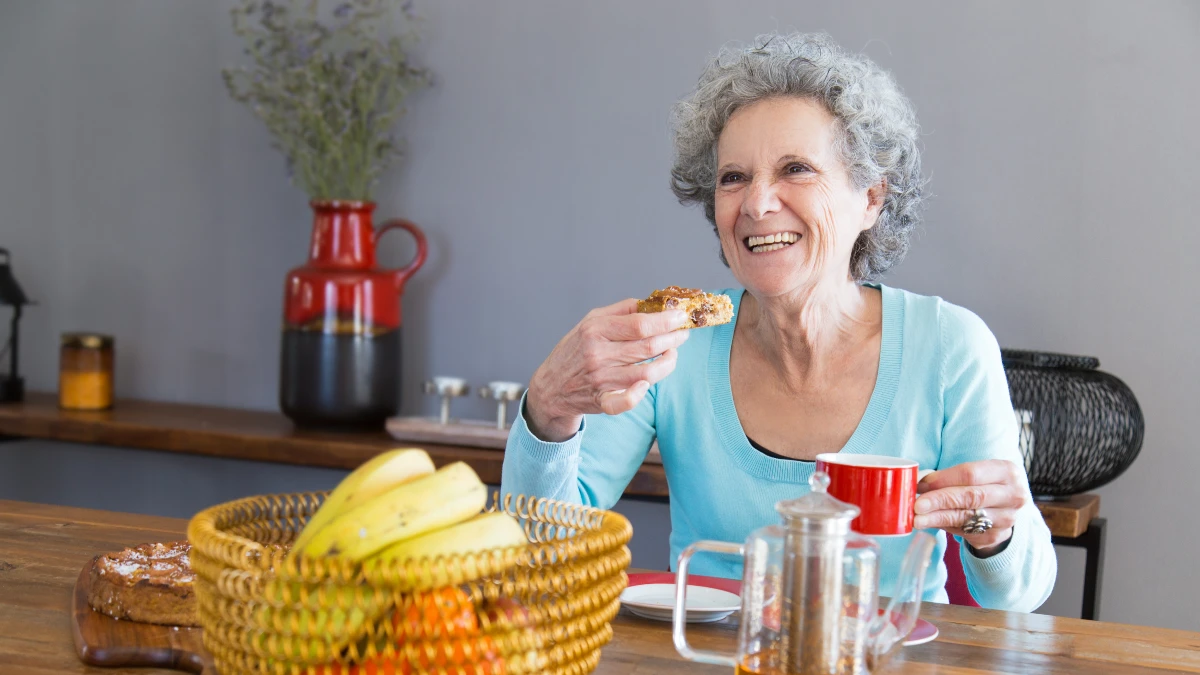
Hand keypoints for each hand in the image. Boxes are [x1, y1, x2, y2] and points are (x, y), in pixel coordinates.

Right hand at [525, 299, 689, 441]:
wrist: (550, 386)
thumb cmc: (575, 349)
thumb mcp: (591, 321)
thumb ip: (622, 310)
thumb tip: (654, 303)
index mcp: (596, 330)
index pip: (640, 324)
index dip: (666, 320)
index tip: (681, 316)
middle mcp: (598, 354)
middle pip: (648, 346)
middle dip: (673, 339)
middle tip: (683, 334)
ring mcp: (600, 379)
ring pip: (647, 372)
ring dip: (667, 363)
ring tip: (672, 354)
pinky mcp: (601, 401)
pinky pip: (625, 402)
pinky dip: (639, 394)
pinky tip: (647, 383)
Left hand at [914, 460, 1029, 554]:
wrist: (1003, 509)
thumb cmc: (982, 485)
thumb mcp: (975, 475)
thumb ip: (950, 478)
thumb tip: (919, 484)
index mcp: (1007, 471)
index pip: (970, 473)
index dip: (943, 479)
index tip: (921, 484)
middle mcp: (1013, 495)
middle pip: (970, 496)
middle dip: (939, 500)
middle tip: (917, 504)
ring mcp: (1007, 518)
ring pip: (966, 517)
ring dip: (937, 517)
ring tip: (918, 518)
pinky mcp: (996, 536)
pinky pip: (965, 532)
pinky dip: (945, 526)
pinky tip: (931, 523)